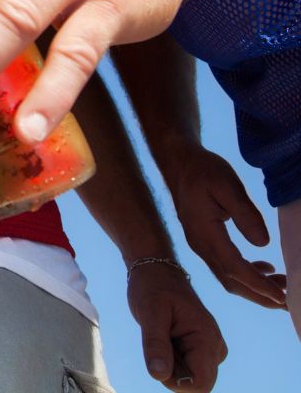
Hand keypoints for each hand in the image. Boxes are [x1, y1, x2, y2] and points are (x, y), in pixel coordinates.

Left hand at [126, 262, 226, 390]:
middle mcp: (215, 346)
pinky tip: (166, 336)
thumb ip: (154, 344)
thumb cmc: (152, 286)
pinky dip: (172, 358)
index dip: (176, 383)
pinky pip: (188, 367)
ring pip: (191, 376)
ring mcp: (210, 347)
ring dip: (172, 363)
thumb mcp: (148, 312)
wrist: (155, 268)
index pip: (201, 384)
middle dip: (173, 372)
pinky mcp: (202, 347)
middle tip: (159, 340)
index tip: (158, 360)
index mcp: (207, 338)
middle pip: (197, 383)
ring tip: (162, 333)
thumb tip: (158, 376)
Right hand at [165, 144, 287, 307]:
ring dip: (255, 287)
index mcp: (205, 233)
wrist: (179, 163)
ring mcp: (200, 245)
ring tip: (282, 287)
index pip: (234, 268)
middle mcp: (201, 245)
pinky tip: (264, 267)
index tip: (283, 297)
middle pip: (231, 281)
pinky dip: (246, 274)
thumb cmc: (203, 170)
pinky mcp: (204, 241)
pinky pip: (225, 266)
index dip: (259, 285)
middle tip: (288, 304)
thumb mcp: (228, 185)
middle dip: (260, 296)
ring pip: (228, 277)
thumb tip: (263, 244)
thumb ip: (245, 213)